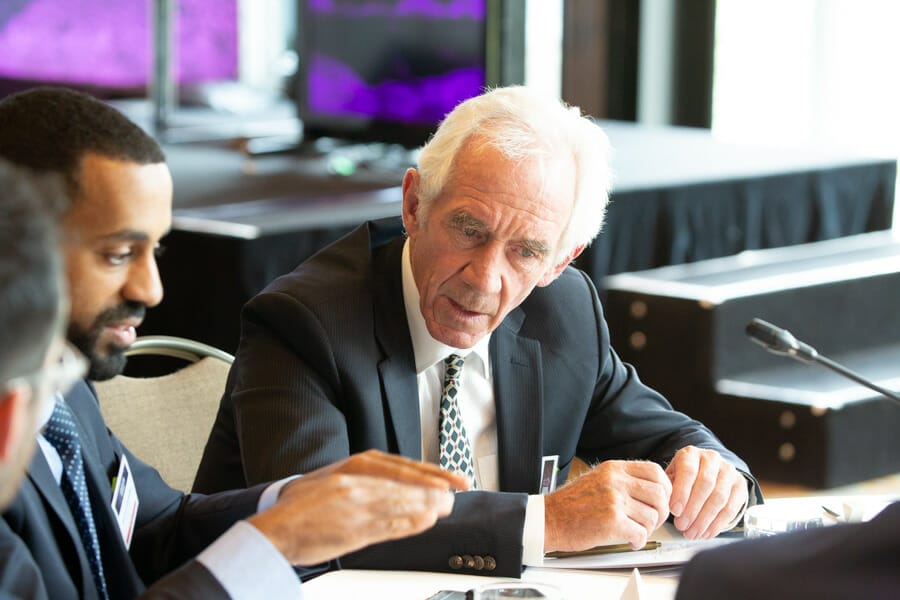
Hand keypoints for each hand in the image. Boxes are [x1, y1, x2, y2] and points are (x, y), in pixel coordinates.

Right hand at [249, 450, 469, 564]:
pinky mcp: (354, 529)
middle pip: (407, 482)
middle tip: (455, 491)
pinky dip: (410, 523)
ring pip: (402, 502)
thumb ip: (370, 481)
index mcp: (356, 466)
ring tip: (445, 506)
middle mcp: (359, 481)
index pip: (402, 467)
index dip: (430, 473)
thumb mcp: (340, 479)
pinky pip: (389, 525)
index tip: (449, 478)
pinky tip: (425, 521)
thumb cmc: (307, 502)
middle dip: (434, 488)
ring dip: (427, 505)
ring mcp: (357, 505)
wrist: (276, 523)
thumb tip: (403, 486)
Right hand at [544, 460, 671, 551]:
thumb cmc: (570, 504)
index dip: (665, 488)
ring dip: (648, 529)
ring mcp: (614, 501)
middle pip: (659, 494)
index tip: (662, 500)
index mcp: (613, 469)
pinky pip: (641, 533)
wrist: (549, 519)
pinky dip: (639, 541)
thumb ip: (622, 480)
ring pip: (652, 516)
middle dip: (661, 512)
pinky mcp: (612, 522)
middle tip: (652, 521)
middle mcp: (615, 481)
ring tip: (636, 532)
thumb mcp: (597, 479)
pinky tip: (630, 541)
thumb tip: (651, 489)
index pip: (654, 471)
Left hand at [666, 446, 747, 539]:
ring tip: (692, 533)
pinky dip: (718, 524)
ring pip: (719, 497)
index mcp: (691, 453)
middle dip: (692, 509)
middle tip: (682, 526)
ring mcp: (728, 471)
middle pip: (705, 484)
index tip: (674, 510)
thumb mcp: (672, 476)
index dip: (681, 492)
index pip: (688, 470)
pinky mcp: (740, 485)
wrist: (708, 471)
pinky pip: (731, 508)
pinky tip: (706, 533)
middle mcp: (711, 458)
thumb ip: (668, 487)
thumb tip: (665, 504)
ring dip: (704, 520)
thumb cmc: (684, 477)